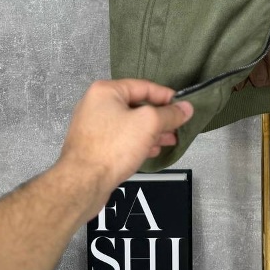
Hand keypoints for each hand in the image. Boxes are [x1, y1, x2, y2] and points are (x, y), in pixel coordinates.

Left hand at [56, 78, 193, 205]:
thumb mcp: (149, 124)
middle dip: (159, 117)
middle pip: (136, 105)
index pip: (144, 86)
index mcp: (105, 91)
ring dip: (151, 131)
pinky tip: (152, 150)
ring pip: (130, 124)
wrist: (82, 184)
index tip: (182, 106)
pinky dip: (138, 142)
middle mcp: (96, 105)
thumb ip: (170, 114)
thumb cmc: (113, 147)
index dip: (166, 96)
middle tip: (178, 126)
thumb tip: (186, 108)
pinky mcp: (93, 146)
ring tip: (170, 139)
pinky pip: (121, 138)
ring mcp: (93, 127)